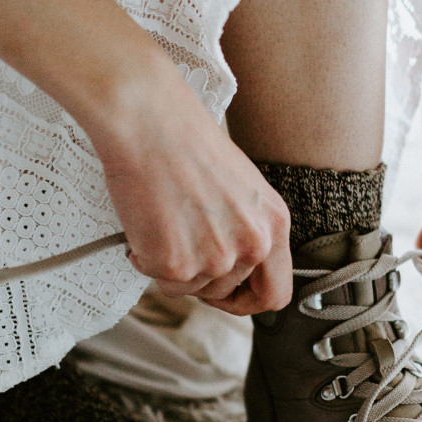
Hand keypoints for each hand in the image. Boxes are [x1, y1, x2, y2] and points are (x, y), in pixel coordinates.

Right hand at [93, 65, 292, 315]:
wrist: (149, 122)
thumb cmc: (186, 141)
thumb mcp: (241, 187)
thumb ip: (246, 228)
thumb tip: (232, 264)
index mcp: (274, 223)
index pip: (276, 293)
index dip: (248, 300)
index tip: (228, 293)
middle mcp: (252, 244)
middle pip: (225, 293)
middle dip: (200, 276)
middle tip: (181, 245)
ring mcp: (215, 258)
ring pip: (190, 289)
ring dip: (172, 266)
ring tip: (164, 222)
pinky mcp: (176, 264)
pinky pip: (158, 279)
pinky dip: (146, 257)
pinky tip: (146, 223)